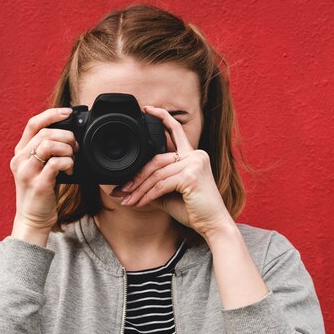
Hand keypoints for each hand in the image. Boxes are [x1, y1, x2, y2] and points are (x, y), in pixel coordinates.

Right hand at [9, 107, 78, 237]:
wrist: (33, 219)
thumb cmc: (41, 192)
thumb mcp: (39, 167)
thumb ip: (47, 151)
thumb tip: (70, 135)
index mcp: (20, 152)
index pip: (33, 123)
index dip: (52, 114)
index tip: (68, 112)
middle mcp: (20, 160)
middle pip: (45, 133)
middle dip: (66, 136)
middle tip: (75, 147)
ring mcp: (27, 172)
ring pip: (48, 145)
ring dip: (67, 149)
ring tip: (72, 159)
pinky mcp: (38, 184)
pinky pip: (55, 163)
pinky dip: (68, 163)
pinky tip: (70, 170)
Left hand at [119, 105, 233, 238]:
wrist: (212, 225)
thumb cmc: (193, 210)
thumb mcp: (169, 193)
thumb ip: (155, 183)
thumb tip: (128, 185)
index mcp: (192, 155)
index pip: (176, 131)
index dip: (162, 117)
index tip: (147, 109)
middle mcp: (196, 155)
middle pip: (156, 160)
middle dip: (136, 176)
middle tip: (120, 190)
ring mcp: (195, 163)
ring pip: (156, 174)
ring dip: (138, 190)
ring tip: (127, 201)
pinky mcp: (191, 176)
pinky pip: (161, 185)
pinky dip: (147, 195)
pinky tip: (139, 204)